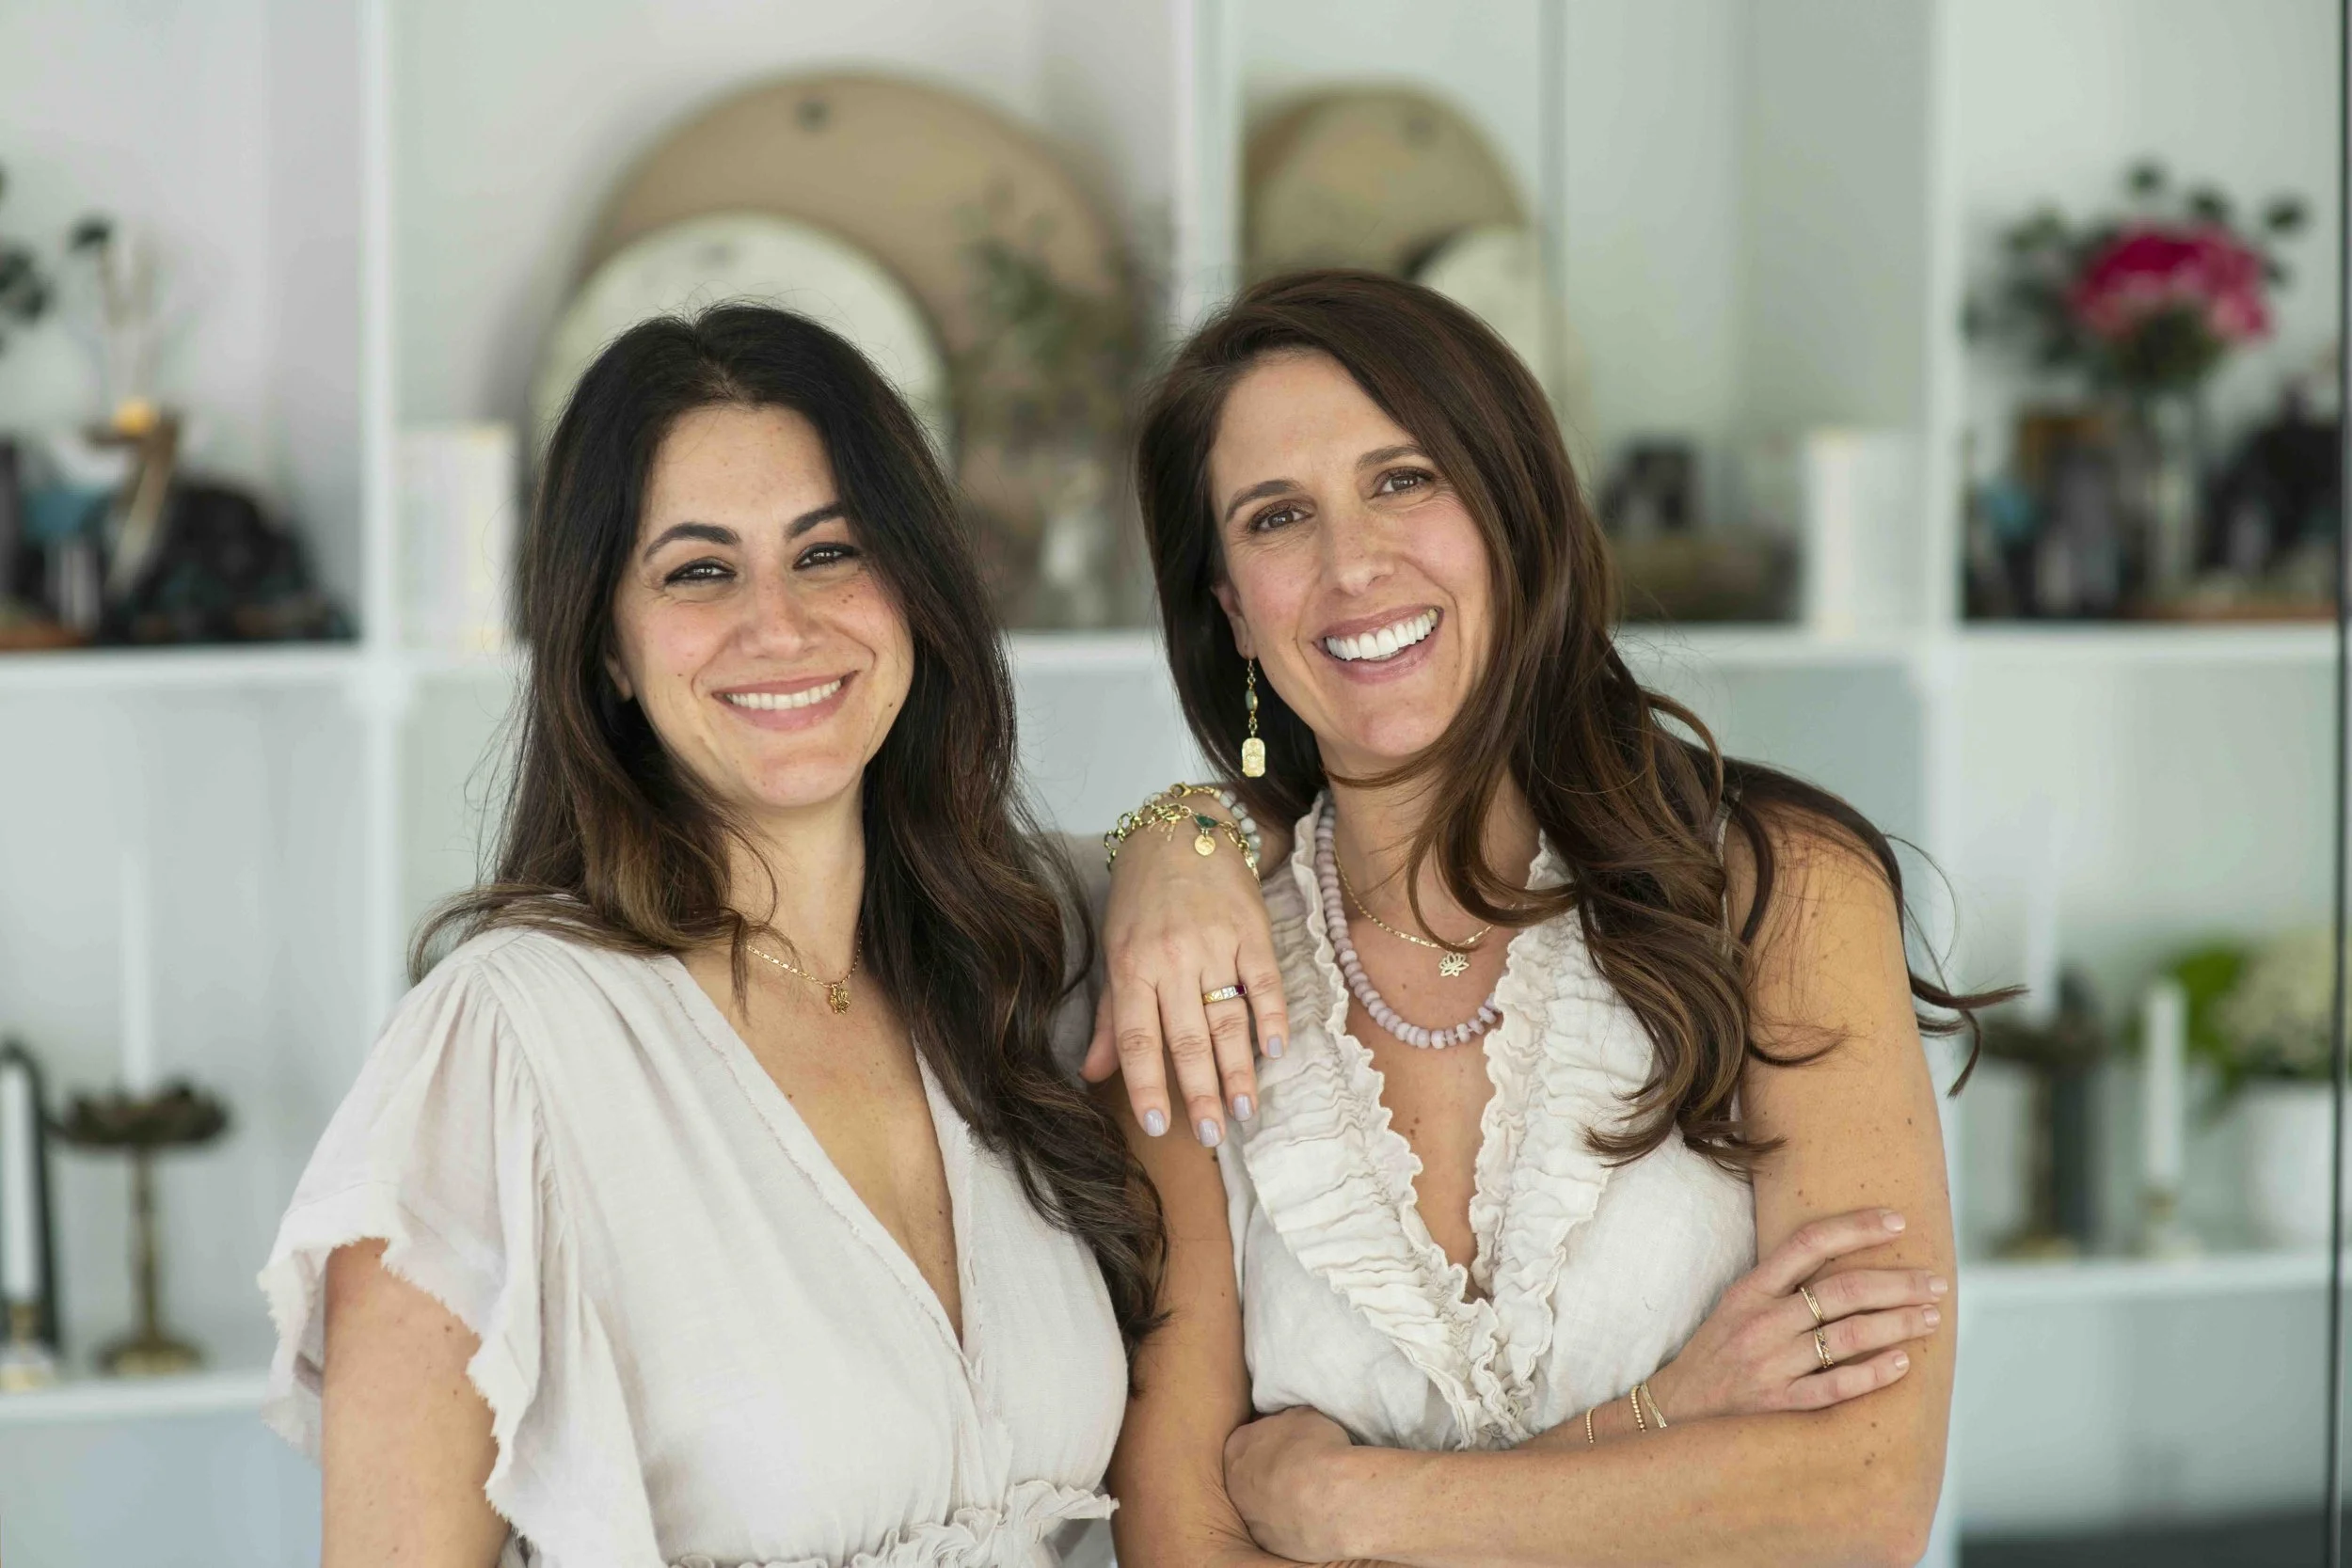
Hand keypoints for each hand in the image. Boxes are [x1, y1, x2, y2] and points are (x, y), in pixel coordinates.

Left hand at [1081, 804, 1290, 1147]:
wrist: (1180, 831)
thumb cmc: (1141, 899)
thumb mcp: (1115, 952)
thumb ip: (1112, 1018)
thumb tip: (1093, 1075)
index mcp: (1131, 966)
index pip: (1140, 1038)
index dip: (1148, 1085)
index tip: (1160, 1125)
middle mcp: (1172, 958)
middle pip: (1188, 1037)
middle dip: (1200, 1091)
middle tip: (1212, 1135)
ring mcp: (1214, 943)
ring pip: (1228, 1018)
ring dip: (1238, 1069)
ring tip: (1245, 1111)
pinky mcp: (1251, 929)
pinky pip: (1264, 981)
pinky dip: (1273, 1017)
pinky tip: (1277, 1052)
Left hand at [1223, 1407, 1355, 1561]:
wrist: (1329, 1497)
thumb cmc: (1315, 1449)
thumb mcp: (1303, 1414)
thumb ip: (1288, 1419)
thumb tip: (1291, 1424)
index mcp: (1236, 1446)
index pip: (1249, 1438)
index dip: (1272, 1440)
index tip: (1292, 1444)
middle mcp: (1233, 1482)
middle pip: (1250, 1473)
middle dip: (1270, 1471)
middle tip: (1300, 1470)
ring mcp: (1247, 1515)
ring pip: (1261, 1504)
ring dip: (1279, 1499)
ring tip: (1310, 1495)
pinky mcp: (1265, 1541)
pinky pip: (1277, 1528)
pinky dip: (1291, 1522)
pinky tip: (1312, 1515)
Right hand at [1644, 1207, 1947, 1424]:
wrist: (1677, 1409)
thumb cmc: (1718, 1351)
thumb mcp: (1737, 1305)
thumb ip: (1782, 1283)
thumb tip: (1845, 1257)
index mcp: (1750, 1289)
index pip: (1808, 1243)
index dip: (1856, 1228)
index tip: (1898, 1222)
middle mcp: (1762, 1322)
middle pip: (1842, 1291)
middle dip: (1897, 1284)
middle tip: (1935, 1283)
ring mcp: (1771, 1364)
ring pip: (1848, 1336)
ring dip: (1897, 1324)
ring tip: (1930, 1318)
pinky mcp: (1779, 1404)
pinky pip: (1836, 1386)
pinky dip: (1873, 1373)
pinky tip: (1902, 1364)